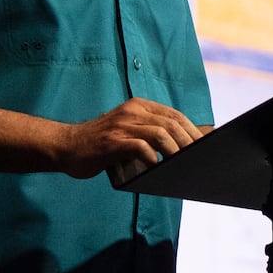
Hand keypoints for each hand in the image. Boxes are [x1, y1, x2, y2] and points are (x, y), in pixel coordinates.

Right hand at [63, 97, 201, 179]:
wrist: (65, 146)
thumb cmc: (102, 144)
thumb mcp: (129, 131)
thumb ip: (151, 134)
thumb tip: (186, 148)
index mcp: (139, 106)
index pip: (175, 115)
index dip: (194, 131)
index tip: (207, 147)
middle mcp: (132, 112)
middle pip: (172, 124)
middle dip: (191, 143)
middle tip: (200, 160)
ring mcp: (121, 125)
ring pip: (160, 134)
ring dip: (176, 151)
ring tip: (183, 165)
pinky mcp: (111, 142)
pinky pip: (139, 146)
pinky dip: (152, 157)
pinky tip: (156, 166)